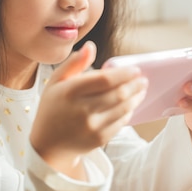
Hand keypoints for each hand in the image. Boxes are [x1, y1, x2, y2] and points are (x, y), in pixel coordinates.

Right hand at [29, 41, 147, 177]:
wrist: (48, 144)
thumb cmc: (53, 108)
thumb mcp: (55, 82)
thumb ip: (74, 63)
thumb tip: (90, 46)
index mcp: (70, 92)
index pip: (105, 79)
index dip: (124, 74)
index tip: (135, 69)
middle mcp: (82, 110)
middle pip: (118, 94)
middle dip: (135, 85)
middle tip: (143, 79)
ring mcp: (92, 126)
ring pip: (123, 109)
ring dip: (136, 98)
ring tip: (141, 90)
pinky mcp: (99, 139)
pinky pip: (121, 123)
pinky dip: (128, 112)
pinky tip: (131, 105)